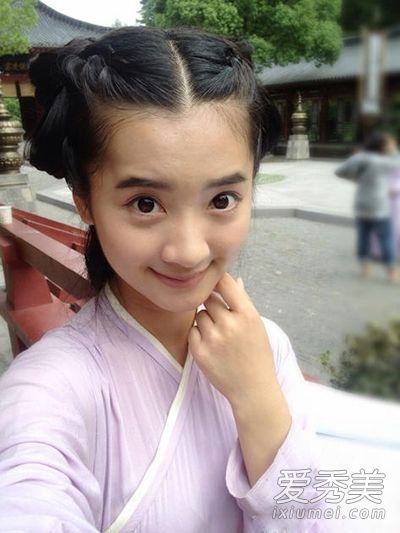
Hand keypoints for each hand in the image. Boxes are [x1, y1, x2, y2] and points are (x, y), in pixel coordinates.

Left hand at [188, 272, 277, 407]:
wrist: (252, 388)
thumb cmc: (257, 353)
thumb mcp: (256, 325)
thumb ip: (242, 301)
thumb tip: (234, 279)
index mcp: (247, 315)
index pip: (226, 284)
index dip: (218, 280)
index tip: (215, 280)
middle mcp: (229, 325)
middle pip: (209, 299)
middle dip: (213, 304)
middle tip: (222, 318)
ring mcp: (213, 339)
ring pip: (199, 315)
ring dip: (206, 320)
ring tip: (220, 335)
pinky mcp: (199, 352)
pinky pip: (192, 331)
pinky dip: (199, 335)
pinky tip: (213, 345)